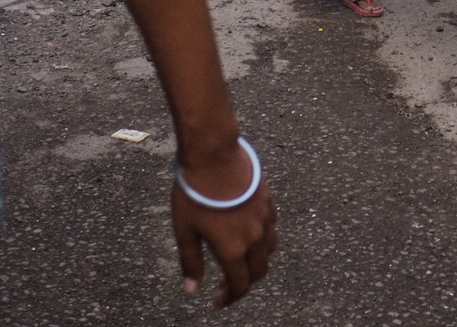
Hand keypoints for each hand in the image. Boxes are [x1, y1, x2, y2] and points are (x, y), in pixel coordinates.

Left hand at [172, 148, 277, 305]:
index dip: (229, 298)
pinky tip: (248, 230)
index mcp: (233, 249)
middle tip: (225, 282)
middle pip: (258, 272)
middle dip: (244, 283)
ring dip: (256, 261)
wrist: (213, 155)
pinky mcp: (268, 201)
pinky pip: (272, 227)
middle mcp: (254, 237)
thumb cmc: (195, 193)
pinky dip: (263, 237)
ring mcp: (265, 218)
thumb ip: (191, 262)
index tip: (217, 301)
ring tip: (239, 258)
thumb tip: (192, 288)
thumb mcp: (185, 231)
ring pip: (270, 250)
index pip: (239, 285)